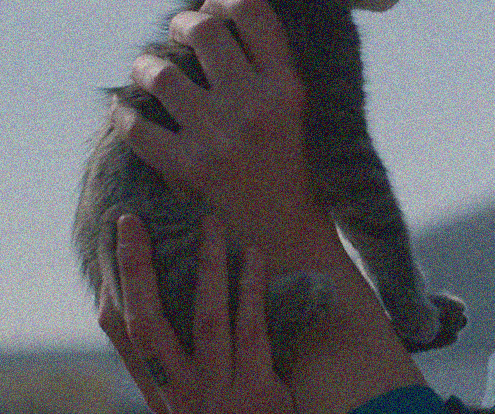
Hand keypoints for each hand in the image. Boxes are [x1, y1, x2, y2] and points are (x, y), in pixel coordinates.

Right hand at [100, 213, 295, 413]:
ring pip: (203, 319)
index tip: (115, 251)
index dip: (115, 293)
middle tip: (132, 222)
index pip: (124, 338)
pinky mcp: (256, 392)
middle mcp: (178, 393)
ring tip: (210, 224)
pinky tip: (254, 256)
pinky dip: (251, 290)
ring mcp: (216, 392)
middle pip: (146, 324)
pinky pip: (250, 330)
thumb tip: (172, 307)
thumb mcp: (196, 401)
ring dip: (206, 266)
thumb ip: (183, 366)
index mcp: (160, 392)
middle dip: (137, 269)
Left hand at [111, 0, 327, 254]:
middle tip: (178, 35)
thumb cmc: (289, 167)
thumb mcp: (295, 111)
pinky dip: (124, 115)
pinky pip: (137, 126)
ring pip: (161, 74)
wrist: (286, 236)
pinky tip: (126, 112)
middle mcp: (255, 106)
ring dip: (147, 67)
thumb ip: (264, 69)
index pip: (252, 11)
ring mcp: (220, 137)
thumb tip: (211, 19)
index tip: (213, 5)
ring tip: (150, 73)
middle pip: (202, 30)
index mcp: (287, 87)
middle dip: (182, 24)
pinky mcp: (189, 168)